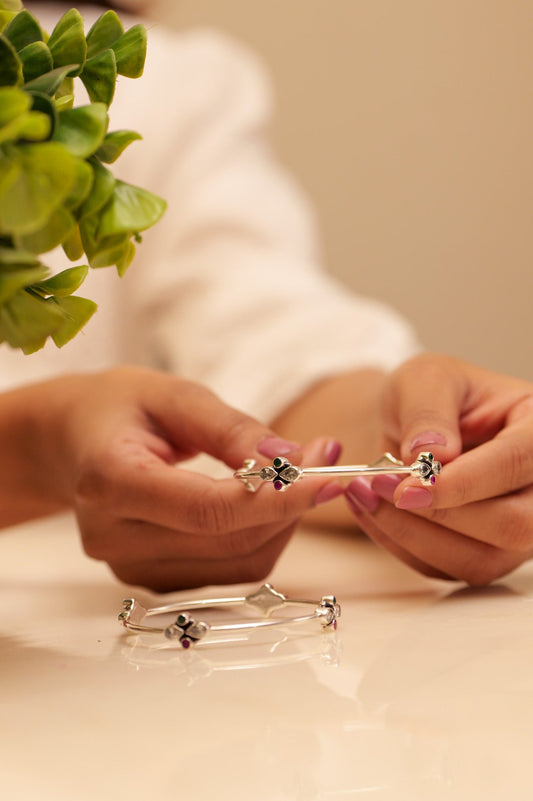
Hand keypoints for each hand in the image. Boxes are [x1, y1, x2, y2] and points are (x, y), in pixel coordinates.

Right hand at [37, 367, 341, 589]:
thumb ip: (232, 428)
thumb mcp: (175, 395)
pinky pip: (229, 573)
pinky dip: (262, 539)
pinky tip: (265, 503)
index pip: (207, 510)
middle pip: (229, 542)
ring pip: (238, 565)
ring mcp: (128, 568)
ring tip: (295, 476)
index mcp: (110, 481)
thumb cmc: (122, 408)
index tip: (330, 475)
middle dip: (291, 505)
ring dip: (282, 524)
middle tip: (323, 458)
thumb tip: (292, 462)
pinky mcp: (150, 580)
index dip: (277, 499)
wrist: (74, 440)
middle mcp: (112, 537)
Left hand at [344, 354, 532, 584]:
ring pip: (478, 560)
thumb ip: (429, 411)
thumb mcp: (425, 379)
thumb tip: (433, 455)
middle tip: (378, 486)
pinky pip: (444, 569)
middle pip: (513, 524)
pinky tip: (370, 509)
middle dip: (439, 514)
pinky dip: (399, 543)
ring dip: (411, 533)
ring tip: (363, 493)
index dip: (465, 481)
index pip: (517, 462)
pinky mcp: (484, 555)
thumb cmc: (430, 395)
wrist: (413, 426)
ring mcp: (517, 529)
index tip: (409, 485)